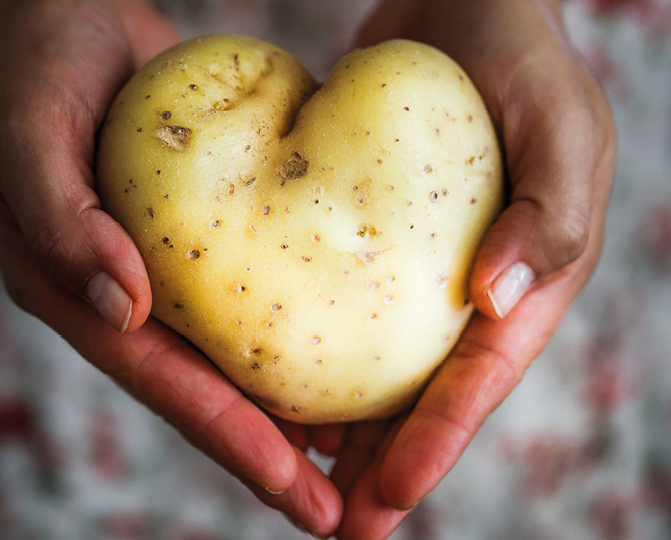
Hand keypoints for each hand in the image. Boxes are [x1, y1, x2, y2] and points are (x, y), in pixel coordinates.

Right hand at [0, 1, 342, 535]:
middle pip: (209, 393)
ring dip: (294, 410)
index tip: (297, 490)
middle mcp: (129, 299)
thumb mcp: (28, 136)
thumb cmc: (37, 70)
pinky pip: (256, 297)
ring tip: (359, 456)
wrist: (68, 18)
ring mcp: (168, 275)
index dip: (232, 440)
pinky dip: (299, 336)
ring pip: (239, 358)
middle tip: (339, 508)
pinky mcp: (205, 240)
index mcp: (80, 294)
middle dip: (272, 456)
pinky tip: (346, 356)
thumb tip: (119, 304)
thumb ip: (61, 221)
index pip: (166, 385)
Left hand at [324, 1, 615, 537]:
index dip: (440, 440)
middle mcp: (467, 287)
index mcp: (527, 280)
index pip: (481, 377)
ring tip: (298, 475)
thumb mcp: (561, 127)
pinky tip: (276, 385)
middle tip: (338, 525)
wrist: (461, 6)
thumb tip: (500, 304)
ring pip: (377, 364)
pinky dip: (311, 352)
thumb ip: (553, 216)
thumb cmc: (522, 60)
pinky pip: (336, 306)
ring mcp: (414, 268)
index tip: (390, 497)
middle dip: (387, 462)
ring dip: (343, 424)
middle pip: (426, 392)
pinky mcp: (364, 237)